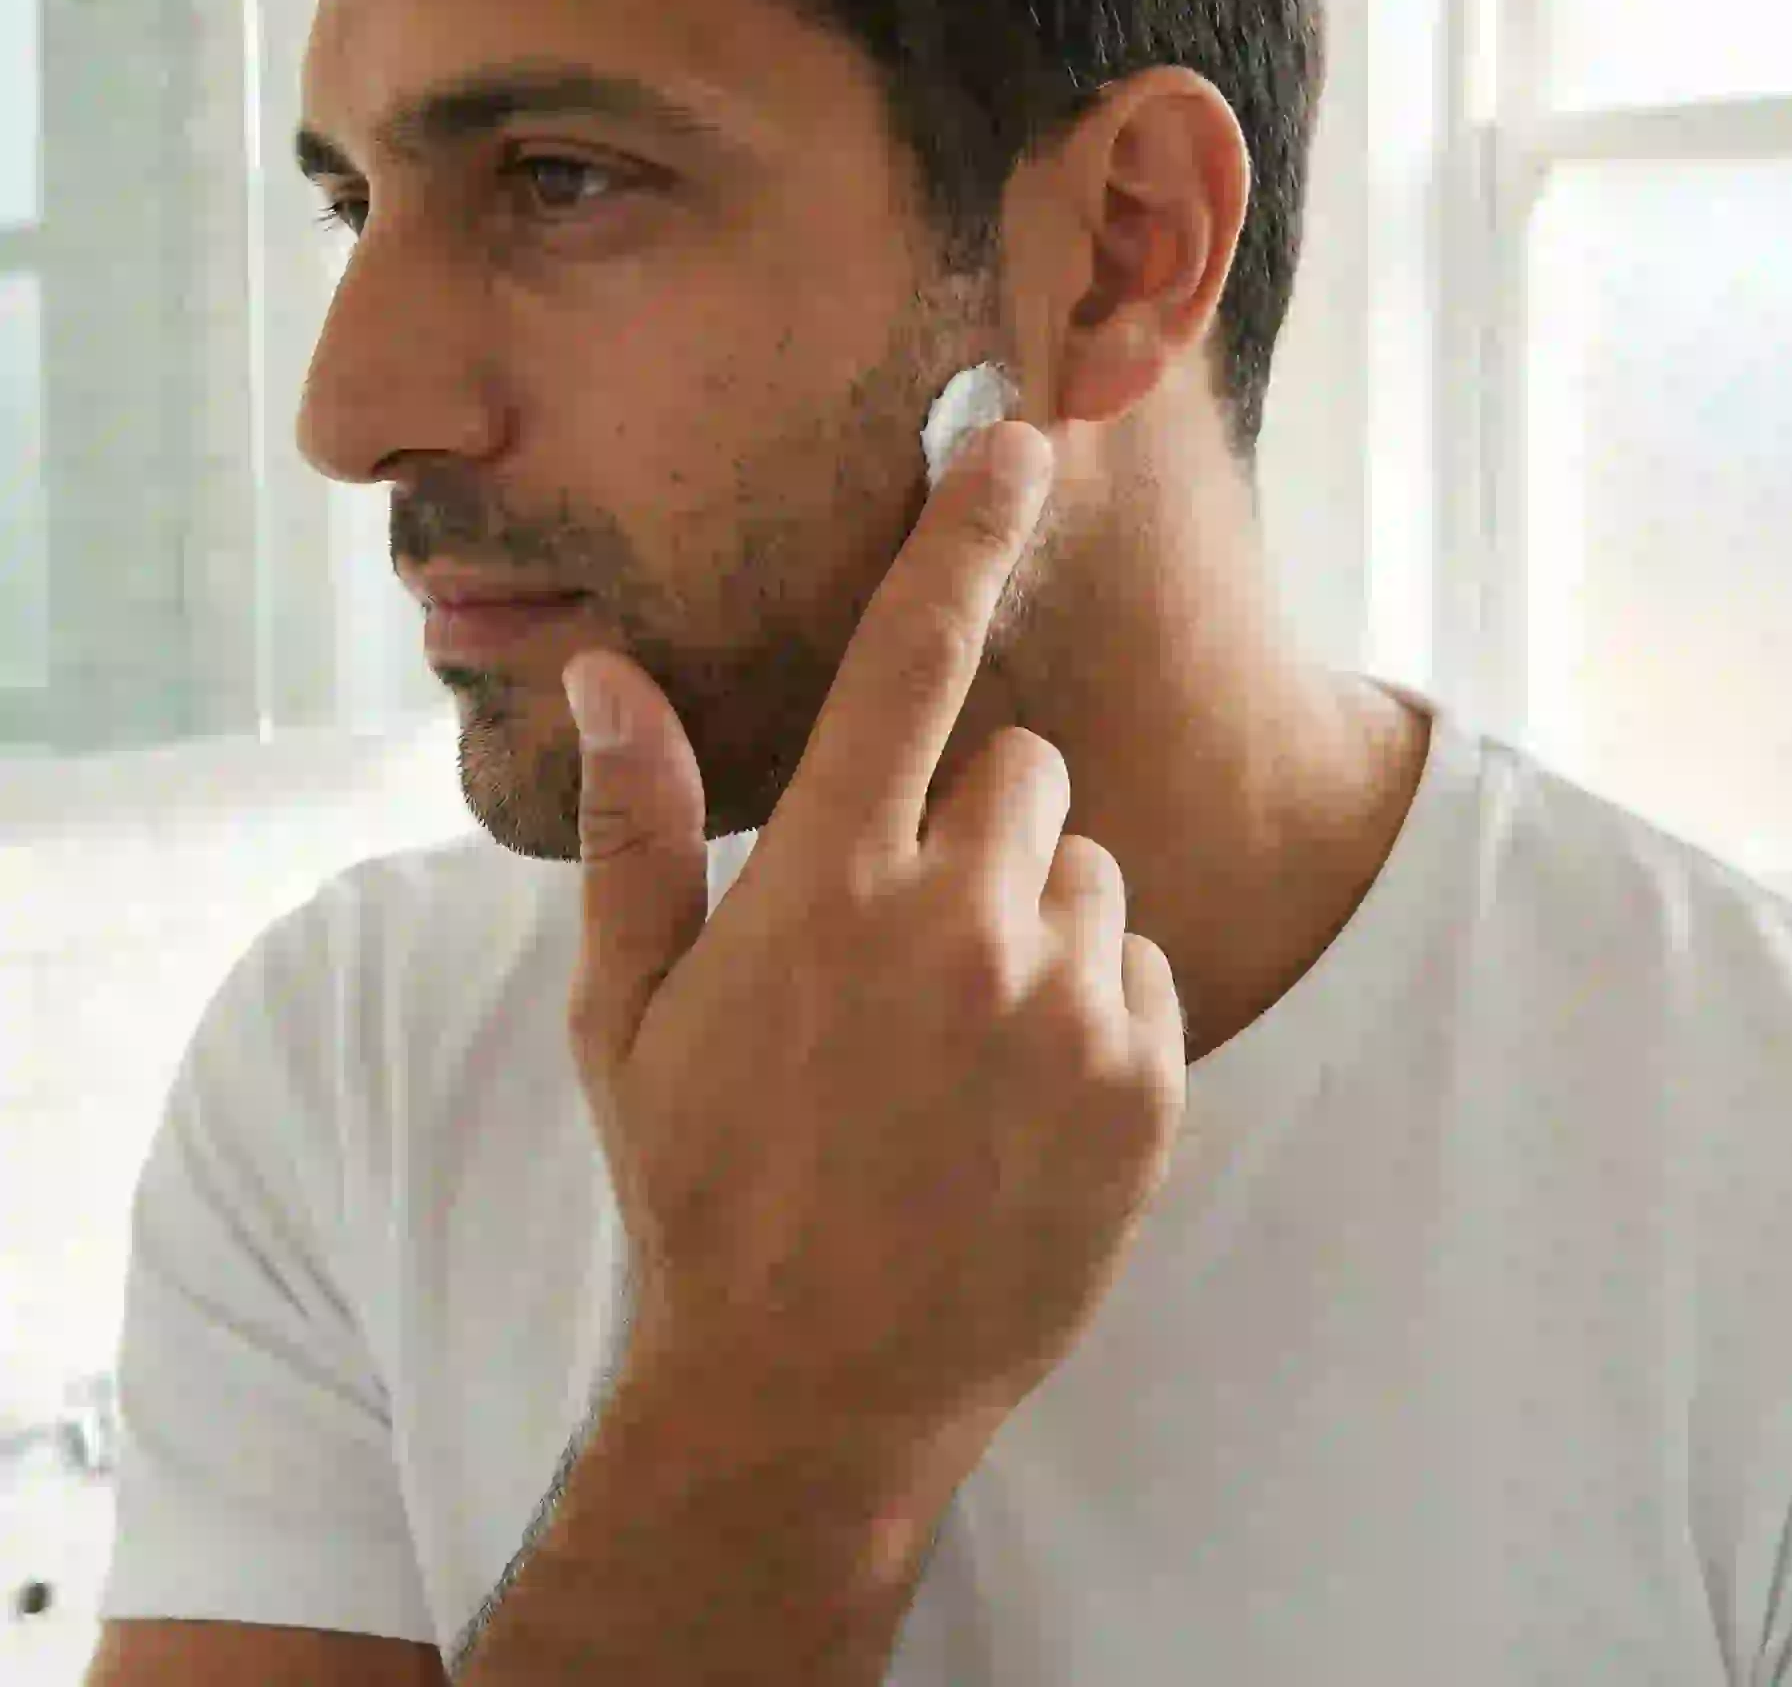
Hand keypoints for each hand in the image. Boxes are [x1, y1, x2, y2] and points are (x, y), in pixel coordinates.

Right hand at [561, 421, 1186, 1483]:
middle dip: (980, 827)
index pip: (909, 658)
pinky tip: (1022, 1106)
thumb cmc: (701, 1187)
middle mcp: (960, 920)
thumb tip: (605, 670)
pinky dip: (1101, 1014)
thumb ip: (634, 827)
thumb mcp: (629, 1015)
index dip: (962, 532)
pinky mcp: (1147, 1085)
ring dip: (1041, 926)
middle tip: (913, 943)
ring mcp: (1066, 1005)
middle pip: (1027, 766)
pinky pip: (1147, 973)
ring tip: (962, 1048)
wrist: (810, 1392)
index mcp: (826, 881)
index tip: (1017, 439)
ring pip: (1091, 872)